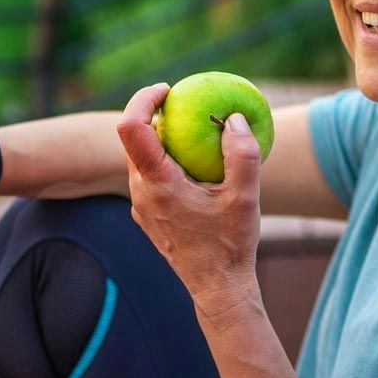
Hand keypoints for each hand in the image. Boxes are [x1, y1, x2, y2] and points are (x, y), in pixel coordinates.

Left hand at [116, 83, 263, 323]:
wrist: (217, 288)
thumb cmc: (231, 244)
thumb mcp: (246, 197)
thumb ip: (242, 154)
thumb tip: (234, 118)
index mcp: (157, 184)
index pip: (131, 128)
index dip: (143, 99)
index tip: (168, 89)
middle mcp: (141, 194)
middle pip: (132, 140)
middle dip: (152, 114)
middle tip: (183, 103)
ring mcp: (141, 207)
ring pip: (139, 160)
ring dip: (160, 140)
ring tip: (192, 131)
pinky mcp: (148, 217)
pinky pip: (149, 178)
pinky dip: (165, 161)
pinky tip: (195, 165)